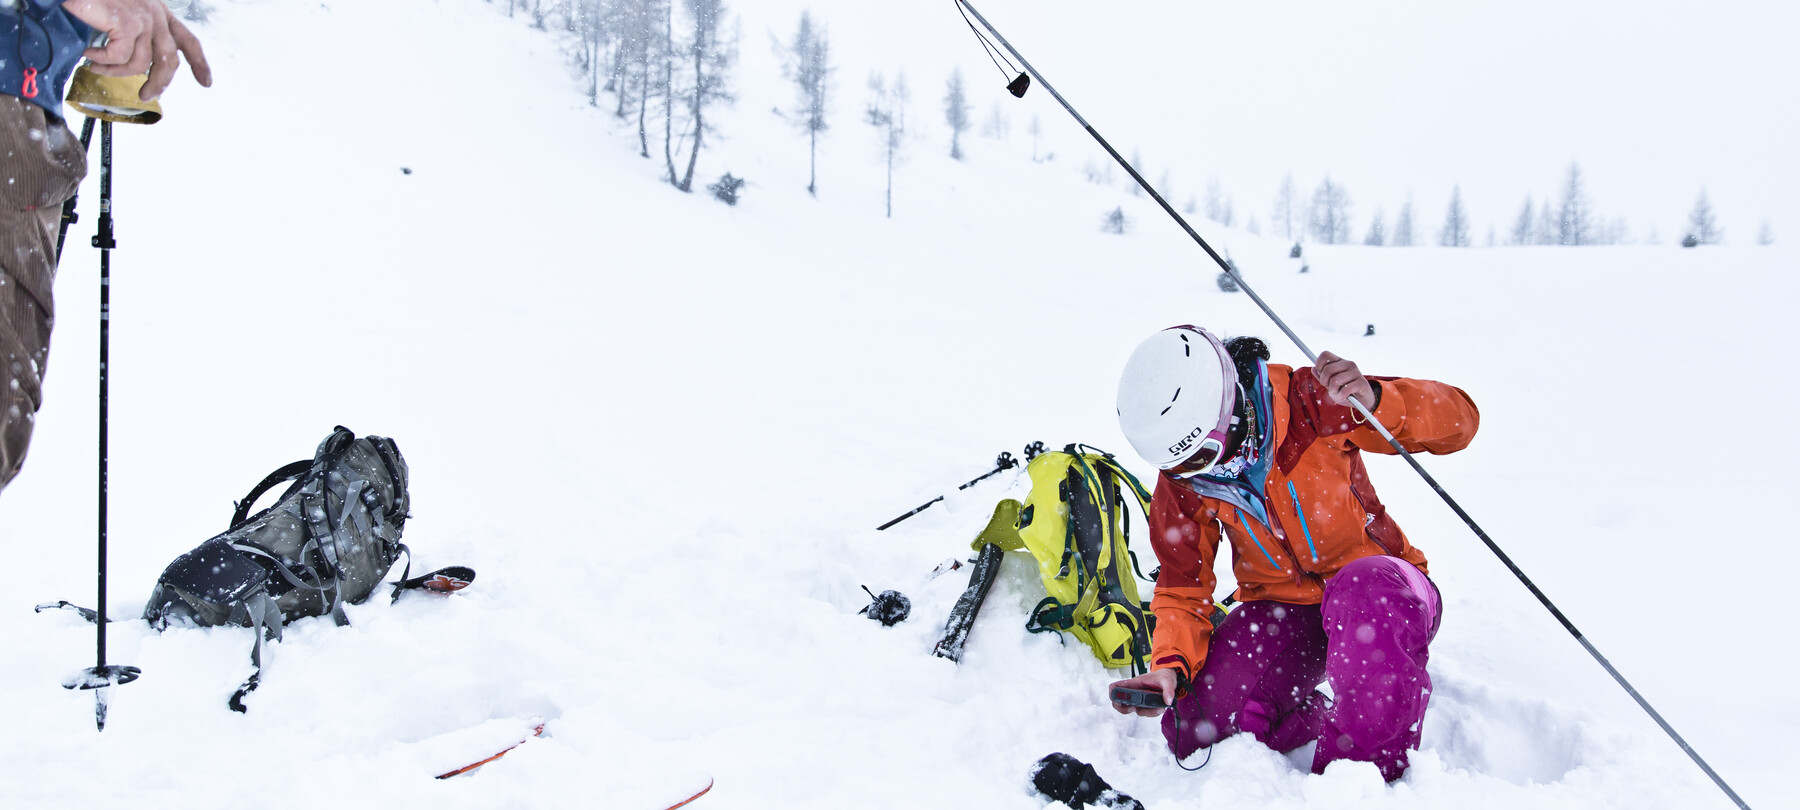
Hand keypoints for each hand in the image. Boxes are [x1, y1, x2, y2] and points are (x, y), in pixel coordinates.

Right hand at [61, 0, 212, 100]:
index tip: (206, 82)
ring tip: (96, 67)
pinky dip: (102, 60)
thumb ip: (135, 33)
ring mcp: (144, 19)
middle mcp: (156, 15)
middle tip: (145, 95)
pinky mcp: (127, 23)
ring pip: (140, 64)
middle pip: (170, 61)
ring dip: (115, 72)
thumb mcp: (122, 12)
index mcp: (158, 13)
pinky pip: (118, 57)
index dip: (199, 63)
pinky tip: (89, 53)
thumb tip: (136, 64)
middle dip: (160, 83)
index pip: (187, 40)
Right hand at [1108, 668, 1178, 717]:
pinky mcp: (1145, 704)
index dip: (1113, 694)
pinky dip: (1151, 713)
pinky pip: (1144, 712)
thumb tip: (1167, 701)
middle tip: (1134, 708)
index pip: (1116, 687)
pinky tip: (1159, 708)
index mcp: (1134, 683)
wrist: (1169, 678)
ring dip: (1145, 712)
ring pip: (1134, 709)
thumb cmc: (1163, 676)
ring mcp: (1139, 699)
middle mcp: (1134, 692)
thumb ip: (1168, 690)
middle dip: (1124, 709)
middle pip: (1120, 703)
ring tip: (1158, 708)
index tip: (1118, 700)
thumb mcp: (1167, 680)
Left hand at [1314, 351, 1375, 410]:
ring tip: (1338, 392)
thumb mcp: (1331, 385)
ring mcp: (1356, 372)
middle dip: (1324, 382)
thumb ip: (1322, 377)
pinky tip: (1344, 396)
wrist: (1361, 401)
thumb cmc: (1345, 391)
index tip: (1322, 376)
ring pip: (1335, 380)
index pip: (1325, 355)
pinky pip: (1344, 390)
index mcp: (1340, 361)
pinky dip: (1341, 396)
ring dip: (1333, 391)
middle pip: (1328, 369)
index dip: (1319, 365)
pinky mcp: (1361, 382)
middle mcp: (1348, 364)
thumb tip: (1313, 368)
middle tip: (1330, 388)